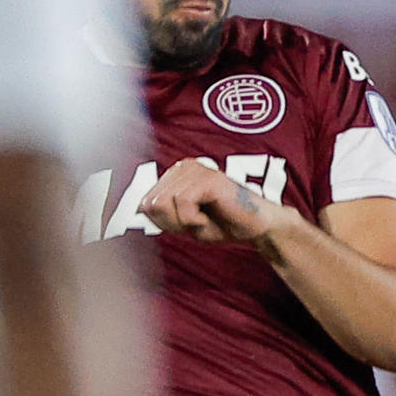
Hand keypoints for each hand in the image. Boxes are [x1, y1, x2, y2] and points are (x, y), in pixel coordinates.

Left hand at [139, 158, 296, 244]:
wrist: (257, 227)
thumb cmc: (223, 223)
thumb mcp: (182, 221)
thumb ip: (160, 213)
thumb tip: (139, 207)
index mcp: (175, 174)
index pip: (145, 202)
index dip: (162, 222)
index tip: (186, 224)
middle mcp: (183, 167)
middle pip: (150, 203)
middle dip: (171, 222)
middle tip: (196, 223)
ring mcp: (195, 170)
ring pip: (163, 203)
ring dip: (182, 221)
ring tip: (203, 219)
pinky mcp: (207, 179)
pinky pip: (182, 204)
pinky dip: (193, 220)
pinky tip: (208, 218)